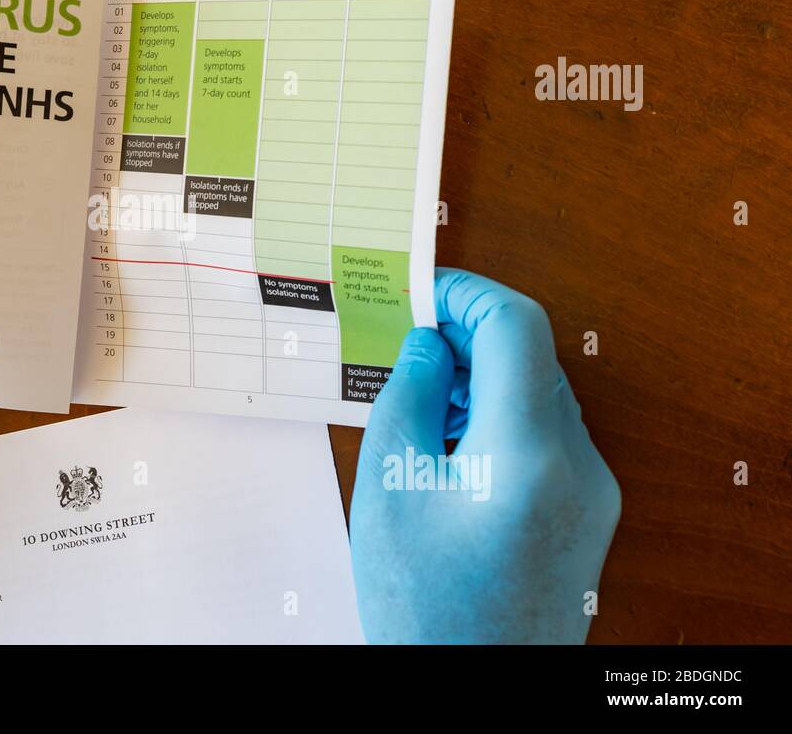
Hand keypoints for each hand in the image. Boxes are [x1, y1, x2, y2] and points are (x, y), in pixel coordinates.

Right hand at [350, 268, 619, 642]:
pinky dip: (498, 421)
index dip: (467, 294)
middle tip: (406, 345)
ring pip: (537, 397)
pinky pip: (546, 439)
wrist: (471, 692)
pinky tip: (448, 449)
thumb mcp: (390, 486)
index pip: (516, 327)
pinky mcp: (587, 516)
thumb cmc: (424, 608)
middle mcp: (579, 465)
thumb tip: (430, 344)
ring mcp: (592, 493)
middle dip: (468, 339)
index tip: (422, 291)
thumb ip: (410, 396)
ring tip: (419, 406)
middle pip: (530, 360)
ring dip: (481, 381)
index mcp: (530, 452)